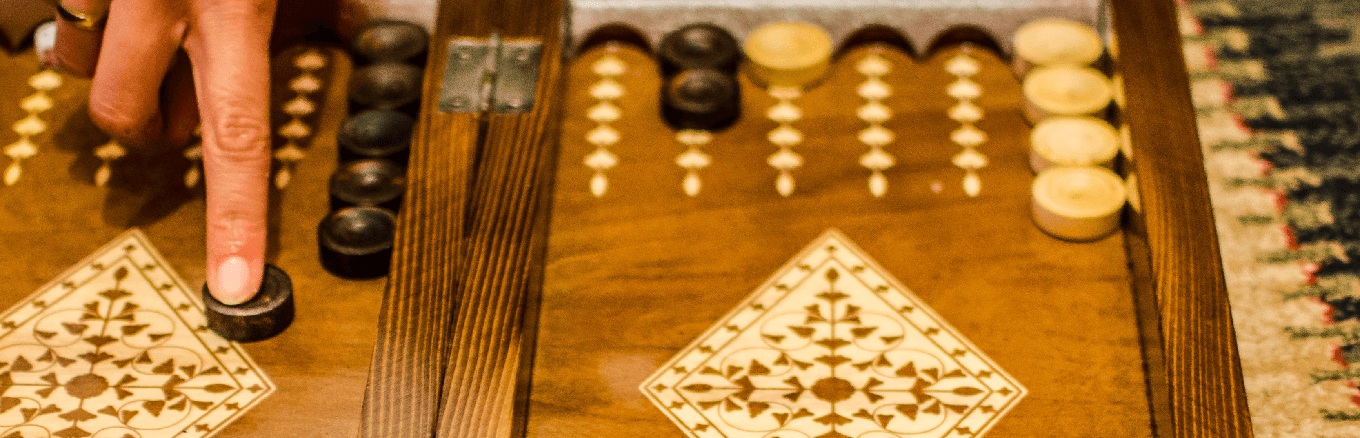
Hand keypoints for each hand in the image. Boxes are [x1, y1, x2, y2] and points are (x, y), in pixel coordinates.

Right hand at [47, 0, 277, 304]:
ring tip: (157, 15)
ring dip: (114, 59)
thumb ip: (303, 22)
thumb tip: (279, 75)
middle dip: (145, 121)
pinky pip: (67, 12)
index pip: (239, 135)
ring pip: (80, 62)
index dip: (235, 218)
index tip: (234, 286)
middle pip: (124, 114)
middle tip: (179, 86)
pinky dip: (95, 15)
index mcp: (239, 8)